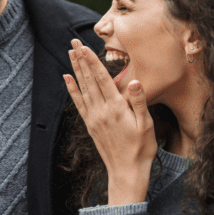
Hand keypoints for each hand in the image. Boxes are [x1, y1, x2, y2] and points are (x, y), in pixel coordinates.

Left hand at [64, 39, 156, 205]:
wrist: (127, 172)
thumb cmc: (141, 149)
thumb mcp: (146, 124)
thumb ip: (139, 102)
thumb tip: (135, 81)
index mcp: (116, 108)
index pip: (101, 79)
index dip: (92, 62)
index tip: (84, 47)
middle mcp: (101, 111)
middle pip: (89, 80)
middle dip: (81, 60)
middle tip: (73, 42)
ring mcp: (93, 118)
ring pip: (82, 88)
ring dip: (76, 70)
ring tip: (71, 54)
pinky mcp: (90, 125)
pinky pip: (78, 103)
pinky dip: (72, 89)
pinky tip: (67, 78)